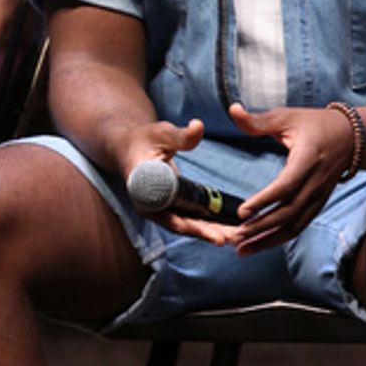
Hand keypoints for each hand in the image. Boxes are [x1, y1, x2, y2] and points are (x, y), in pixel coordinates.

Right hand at [117, 116, 239, 246]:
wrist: (130, 148)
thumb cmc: (144, 139)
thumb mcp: (161, 133)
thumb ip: (180, 135)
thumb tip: (198, 126)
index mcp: (142, 188)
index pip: (165, 211)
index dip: (186, 224)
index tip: (205, 232)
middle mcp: (149, 205)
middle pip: (179, 224)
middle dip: (204, 233)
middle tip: (229, 239)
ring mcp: (159, 209)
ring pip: (186, 225)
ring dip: (209, 233)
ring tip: (235, 239)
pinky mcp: (170, 208)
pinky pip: (189, 220)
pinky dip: (208, 226)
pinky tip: (229, 230)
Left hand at [227, 101, 353, 254]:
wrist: (352, 136)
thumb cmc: (315, 123)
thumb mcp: (287, 116)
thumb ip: (258, 120)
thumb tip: (232, 109)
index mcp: (308, 159)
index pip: (286, 186)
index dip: (265, 201)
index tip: (242, 212)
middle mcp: (316, 182)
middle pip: (289, 212)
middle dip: (261, 228)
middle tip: (234, 236)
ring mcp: (319, 196)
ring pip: (295, 225)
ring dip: (269, 240)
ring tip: (242, 250)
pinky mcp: (318, 203)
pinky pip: (300, 225)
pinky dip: (280, 238)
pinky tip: (259, 245)